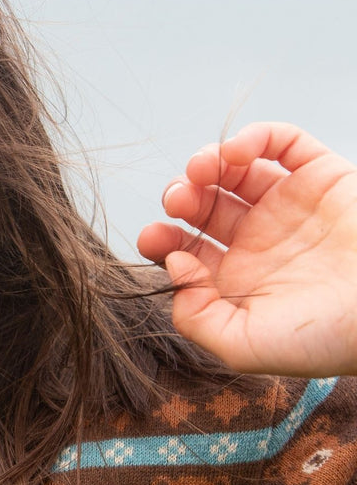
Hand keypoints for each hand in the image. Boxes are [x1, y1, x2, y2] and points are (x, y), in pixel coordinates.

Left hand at [137, 121, 356, 376]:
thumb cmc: (325, 337)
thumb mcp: (244, 347)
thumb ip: (195, 318)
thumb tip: (174, 266)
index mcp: (238, 281)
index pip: (183, 250)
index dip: (162, 240)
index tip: (159, 240)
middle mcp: (260, 241)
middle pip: (201, 208)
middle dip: (179, 199)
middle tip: (178, 202)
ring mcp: (290, 207)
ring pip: (232, 173)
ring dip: (205, 164)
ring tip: (202, 171)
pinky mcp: (323, 177)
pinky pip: (282, 143)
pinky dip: (253, 138)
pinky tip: (235, 152)